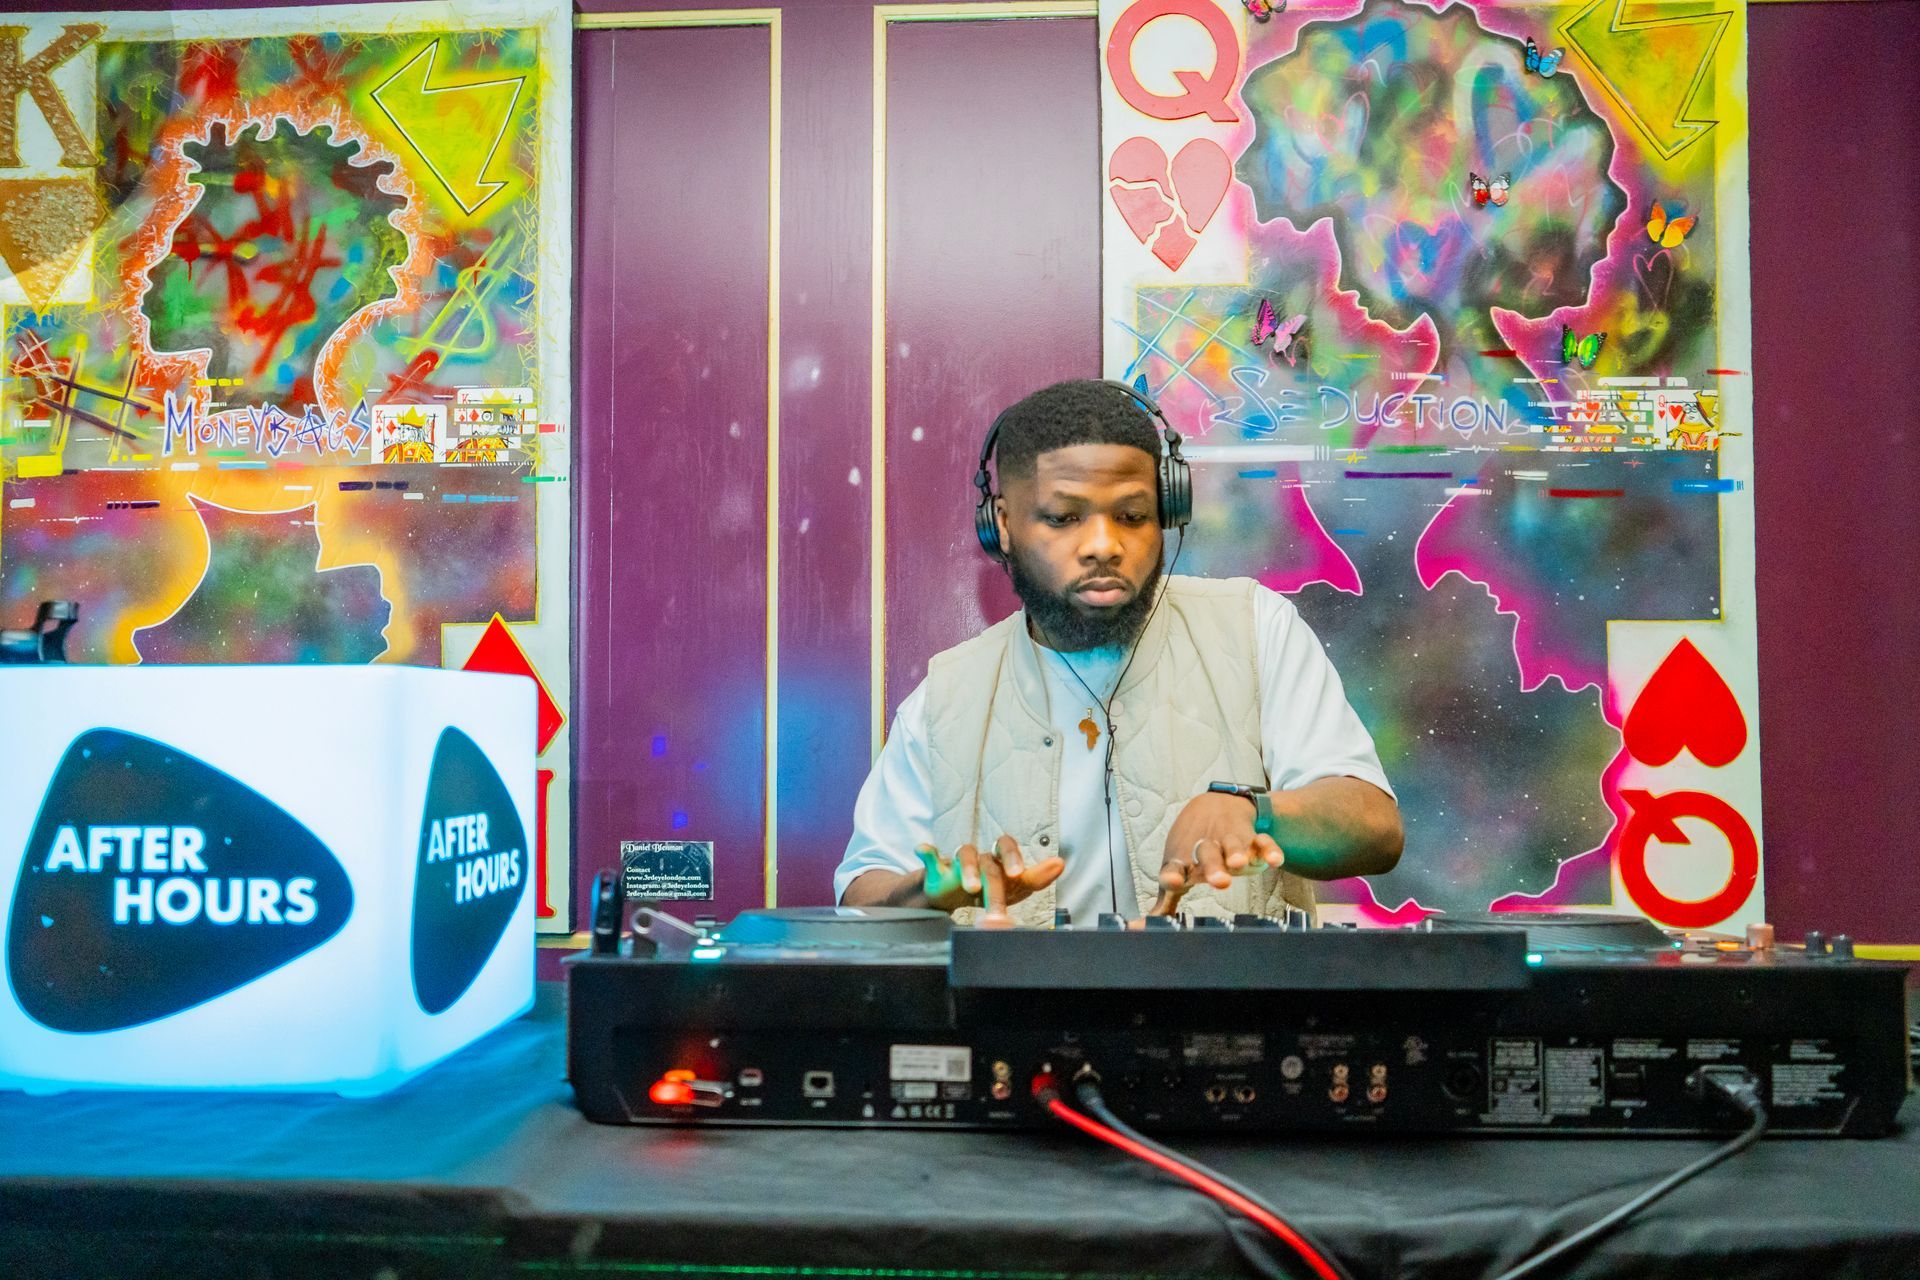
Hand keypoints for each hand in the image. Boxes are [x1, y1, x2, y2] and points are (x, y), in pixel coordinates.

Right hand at [913, 837, 1064, 918]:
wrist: (953, 896)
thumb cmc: (990, 888)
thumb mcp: (1014, 887)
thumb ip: (1036, 877)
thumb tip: (1060, 862)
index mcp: (999, 860)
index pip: (1008, 847)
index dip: (1012, 857)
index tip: (1017, 873)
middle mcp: (980, 857)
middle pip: (989, 863)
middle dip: (995, 886)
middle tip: (998, 908)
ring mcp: (957, 862)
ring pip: (964, 855)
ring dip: (968, 870)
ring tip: (972, 888)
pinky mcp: (936, 868)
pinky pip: (930, 855)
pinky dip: (927, 851)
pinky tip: (924, 850)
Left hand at [1149, 792, 1283, 915]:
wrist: (1213, 805)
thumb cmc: (1191, 845)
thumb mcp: (1177, 868)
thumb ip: (1165, 900)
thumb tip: (1138, 928)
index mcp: (1185, 859)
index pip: (1175, 866)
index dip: (1173, 875)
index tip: (1174, 881)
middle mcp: (1206, 848)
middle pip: (1208, 856)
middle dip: (1213, 867)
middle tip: (1219, 881)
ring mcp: (1230, 841)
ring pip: (1234, 845)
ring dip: (1237, 853)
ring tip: (1239, 864)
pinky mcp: (1252, 838)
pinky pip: (1262, 842)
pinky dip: (1269, 849)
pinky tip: (1275, 860)